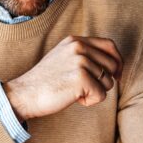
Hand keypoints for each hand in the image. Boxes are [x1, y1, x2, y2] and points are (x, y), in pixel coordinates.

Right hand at [3, 35, 122, 121]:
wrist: (24, 94)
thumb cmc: (45, 82)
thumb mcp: (64, 58)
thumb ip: (84, 55)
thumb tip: (114, 64)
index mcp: (75, 40)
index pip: (110, 45)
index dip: (118, 61)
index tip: (116, 75)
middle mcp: (79, 47)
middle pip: (112, 65)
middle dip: (105, 81)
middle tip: (85, 89)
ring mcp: (80, 61)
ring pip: (108, 82)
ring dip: (94, 92)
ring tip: (74, 92)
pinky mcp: (81, 78)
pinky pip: (101, 95)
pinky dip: (89, 101)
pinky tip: (73, 98)